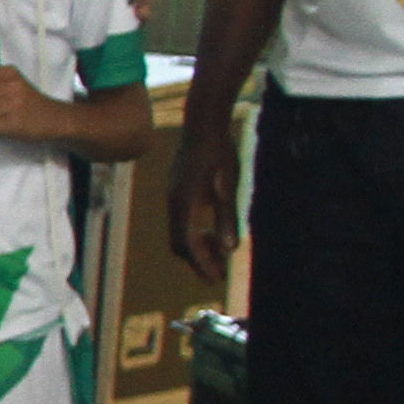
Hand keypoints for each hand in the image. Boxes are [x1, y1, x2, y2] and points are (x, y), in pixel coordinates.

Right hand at [165, 121, 241, 276]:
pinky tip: (213, 231)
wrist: (203, 123)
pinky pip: (183, 221)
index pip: (188, 244)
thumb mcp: (228, 186)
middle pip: (180, 243)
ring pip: (180, 233)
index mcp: (184, 204)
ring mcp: (174, 197)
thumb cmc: (219, 152)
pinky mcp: (178, 191)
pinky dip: (196, 233)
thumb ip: (227, 217)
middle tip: (218, 274)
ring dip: (198, 247)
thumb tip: (230, 249)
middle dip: (198, 261)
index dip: (202, 264)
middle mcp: (174, 203)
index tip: (215, 280)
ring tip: (220, 254)